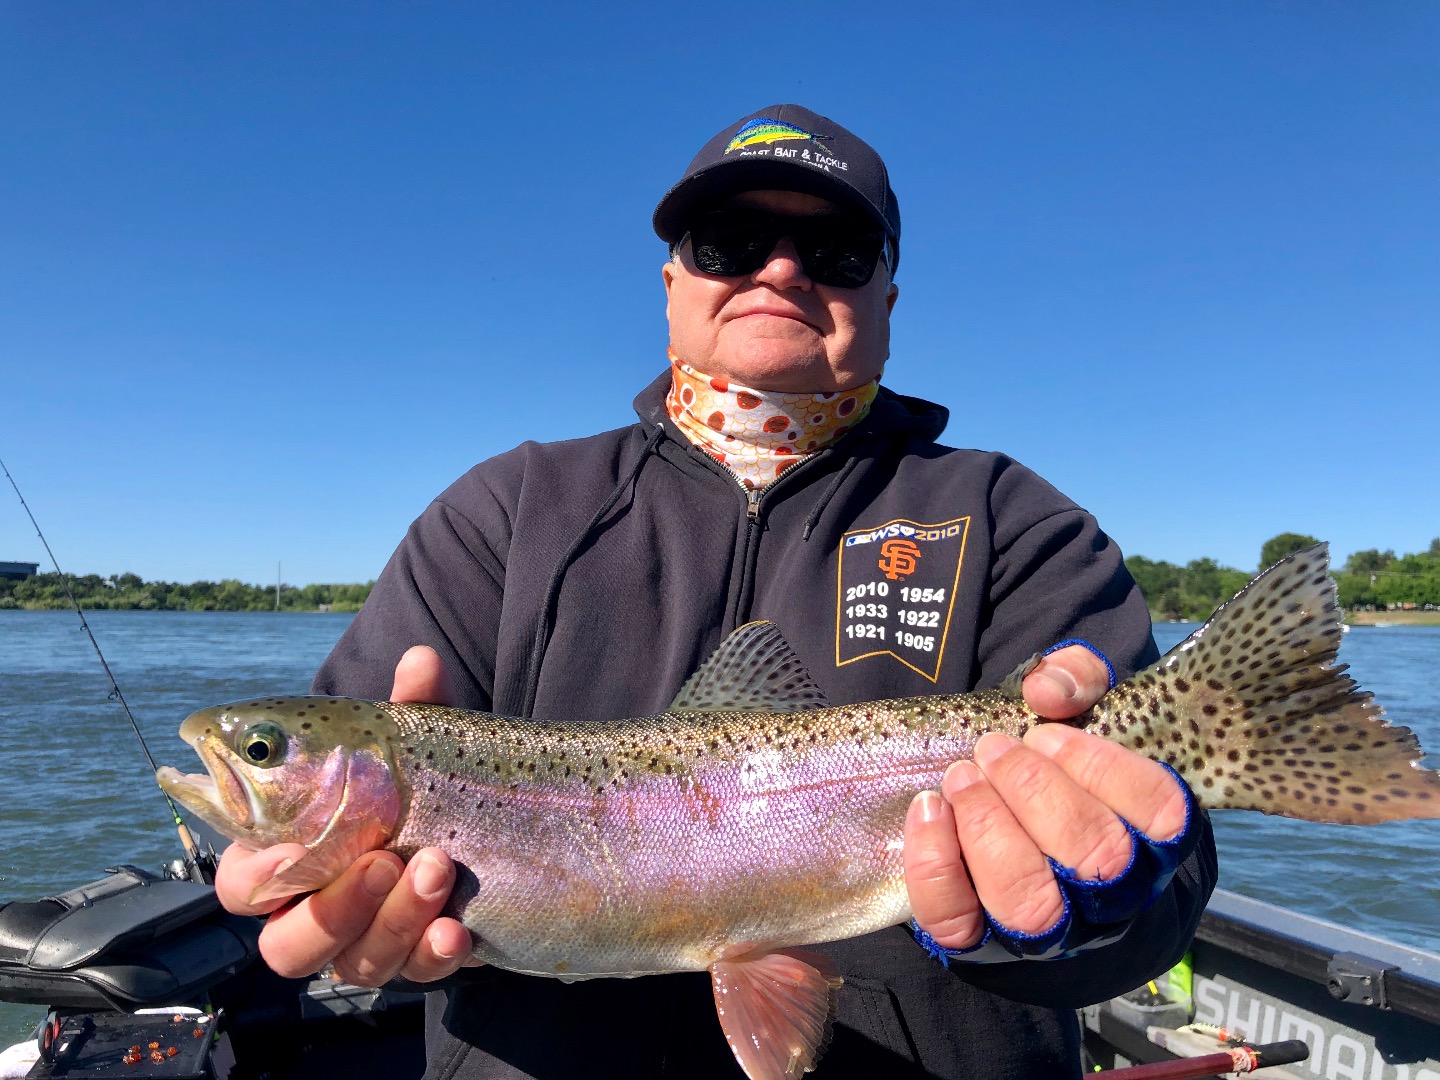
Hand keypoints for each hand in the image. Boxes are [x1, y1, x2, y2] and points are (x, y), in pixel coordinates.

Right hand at [213, 647, 477, 984]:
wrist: (489, 819)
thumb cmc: (417, 779)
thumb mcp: (414, 742)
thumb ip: (411, 706)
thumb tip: (422, 659)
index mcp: (289, 856)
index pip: (242, 884)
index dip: (261, 877)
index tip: (295, 852)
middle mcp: (318, 910)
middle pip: (286, 948)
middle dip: (333, 910)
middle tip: (382, 859)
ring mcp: (368, 941)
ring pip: (352, 966)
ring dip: (394, 921)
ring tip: (439, 869)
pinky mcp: (419, 957)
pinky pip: (414, 975)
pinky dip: (432, 954)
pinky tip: (457, 929)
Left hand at [902, 645, 1189, 950]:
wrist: (1029, 843)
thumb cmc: (1066, 769)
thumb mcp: (1083, 709)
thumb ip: (1077, 678)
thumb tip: (1047, 691)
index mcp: (1155, 840)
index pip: (1157, 813)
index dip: (1098, 766)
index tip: (1045, 732)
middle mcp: (1114, 898)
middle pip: (1094, 858)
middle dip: (1034, 790)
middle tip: (992, 748)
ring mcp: (1052, 934)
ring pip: (1030, 904)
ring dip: (988, 828)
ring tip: (961, 776)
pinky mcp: (982, 947)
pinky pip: (957, 921)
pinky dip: (935, 863)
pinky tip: (928, 810)